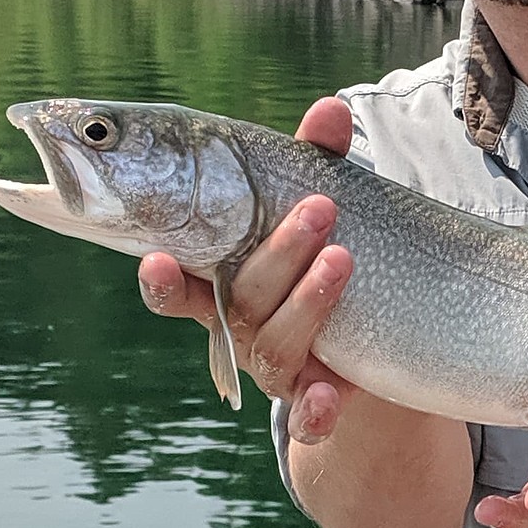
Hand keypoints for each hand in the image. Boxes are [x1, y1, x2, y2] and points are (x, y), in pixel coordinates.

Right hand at [139, 97, 357, 441]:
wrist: (371, 334)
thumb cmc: (321, 251)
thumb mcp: (318, 204)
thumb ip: (317, 162)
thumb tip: (329, 110)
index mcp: (223, 279)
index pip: (177, 286)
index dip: (161, 281)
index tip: (156, 259)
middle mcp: (240, 325)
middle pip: (240, 301)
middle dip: (278, 255)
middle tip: (319, 209)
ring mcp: (276, 367)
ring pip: (274, 347)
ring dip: (305, 305)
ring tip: (343, 259)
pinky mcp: (316, 399)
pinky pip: (310, 417)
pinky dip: (317, 410)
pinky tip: (332, 398)